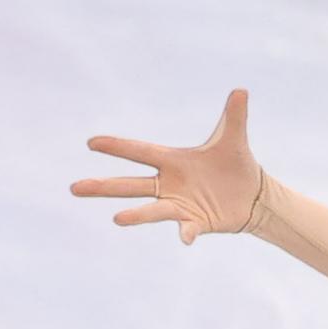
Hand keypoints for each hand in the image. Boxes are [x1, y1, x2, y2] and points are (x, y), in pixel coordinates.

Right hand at [71, 87, 264, 244]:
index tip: (91, 142)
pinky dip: (186, 233)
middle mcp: (170, 184)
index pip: (140, 152)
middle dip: (104, 186)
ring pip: (152, 210)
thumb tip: (241, 90)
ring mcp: (180, 205)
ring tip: (117, 219)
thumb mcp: (233, 139)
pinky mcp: (196, 221)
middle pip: (131, 185)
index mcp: (173, 161)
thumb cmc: (235, 164)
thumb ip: (235, 116)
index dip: (117, 147)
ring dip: (136, 215)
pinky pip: (187, 228)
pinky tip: (185, 238)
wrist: (254, 194)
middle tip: (74, 188)